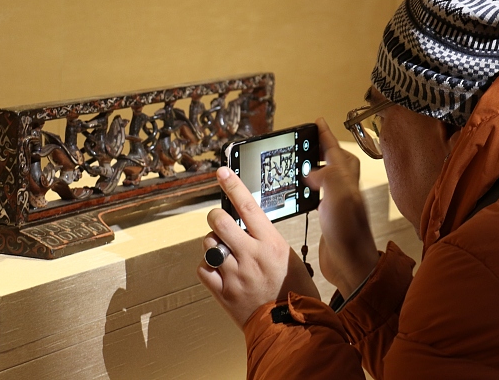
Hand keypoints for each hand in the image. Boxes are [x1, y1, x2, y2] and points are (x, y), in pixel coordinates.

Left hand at [197, 167, 319, 329]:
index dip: (233, 184)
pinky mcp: (223, 292)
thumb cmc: (295, 292)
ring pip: (208, 245)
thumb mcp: (288, 256)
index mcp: (270, 243)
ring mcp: (234, 273)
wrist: (291, 327)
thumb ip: (266, 240)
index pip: (247, 206)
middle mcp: (250, 255)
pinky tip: (220, 272)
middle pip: (219, 221)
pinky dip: (208, 268)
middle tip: (220, 221)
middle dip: (216, 218)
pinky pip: (203, 269)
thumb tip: (249, 227)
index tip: (222, 171)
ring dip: (213, 245)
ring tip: (225, 254)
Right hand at [306, 119, 379, 297]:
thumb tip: (314, 169)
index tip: (317, 122)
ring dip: (315, 167)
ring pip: (327, 177)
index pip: (336, 150)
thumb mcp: (340, 197)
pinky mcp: (330, 219)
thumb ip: (329, 175)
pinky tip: (302, 194)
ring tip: (302, 161)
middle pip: (334, 161)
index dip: (326, 136)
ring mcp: (338, 204)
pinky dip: (310, 189)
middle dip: (322, 148)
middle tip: (307, 139)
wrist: (352, 267)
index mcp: (347, 180)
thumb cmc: (350, 235)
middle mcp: (344, 190)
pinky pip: (319, 196)